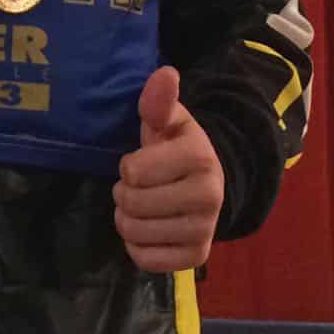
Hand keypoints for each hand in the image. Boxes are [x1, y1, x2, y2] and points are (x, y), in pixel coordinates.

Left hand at [113, 66, 223, 272]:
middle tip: (137, 187)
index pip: (132, 172)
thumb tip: (165, 74)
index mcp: (200, 157)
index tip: (141, 163)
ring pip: (135, 233)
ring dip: (127, 219)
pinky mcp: (197, 258)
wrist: (205, 184)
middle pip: (132, 204)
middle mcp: (210, 196)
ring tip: (142, 206)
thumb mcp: (168, 120)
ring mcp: (205, 230)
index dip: (128, 167)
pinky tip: (150, 230)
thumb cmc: (176, 148)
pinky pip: (144, 260)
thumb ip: (159, 101)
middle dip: (124, 194)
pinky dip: (137, 246)